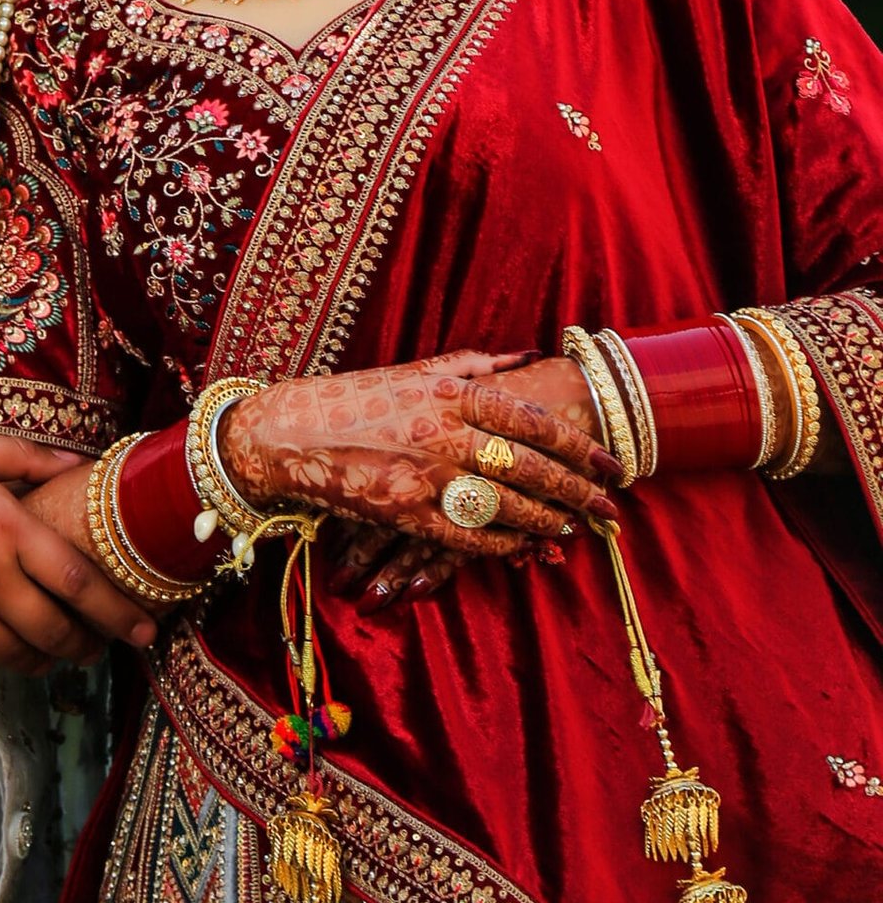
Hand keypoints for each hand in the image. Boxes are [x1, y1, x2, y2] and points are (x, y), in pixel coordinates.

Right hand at [0, 431, 158, 676]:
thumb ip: (30, 460)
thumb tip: (82, 466)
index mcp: (4, 529)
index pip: (78, 583)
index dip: (117, 613)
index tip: (145, 631)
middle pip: (55, 632)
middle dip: (86, 645)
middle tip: (99, 645)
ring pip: (19, 657)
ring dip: (44, 657)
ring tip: (53, 645)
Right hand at [221, 349, 621, 561]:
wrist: (294, 433)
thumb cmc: (359, 397)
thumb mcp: (416, 370)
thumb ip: (474, 364)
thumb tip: (527, 356)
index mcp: (450, 393)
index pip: (530, 419)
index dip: (575, 443)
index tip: (607, 460)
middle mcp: (444, 433)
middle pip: (528, 466)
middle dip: (576, 489)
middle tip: (608, 506)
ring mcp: (427, 476)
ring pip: (506, 505)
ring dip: (545, 519)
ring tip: (569, 526)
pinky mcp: (407, 513)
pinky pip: (468, 535)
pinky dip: (500, 543)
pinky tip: (522, 546)